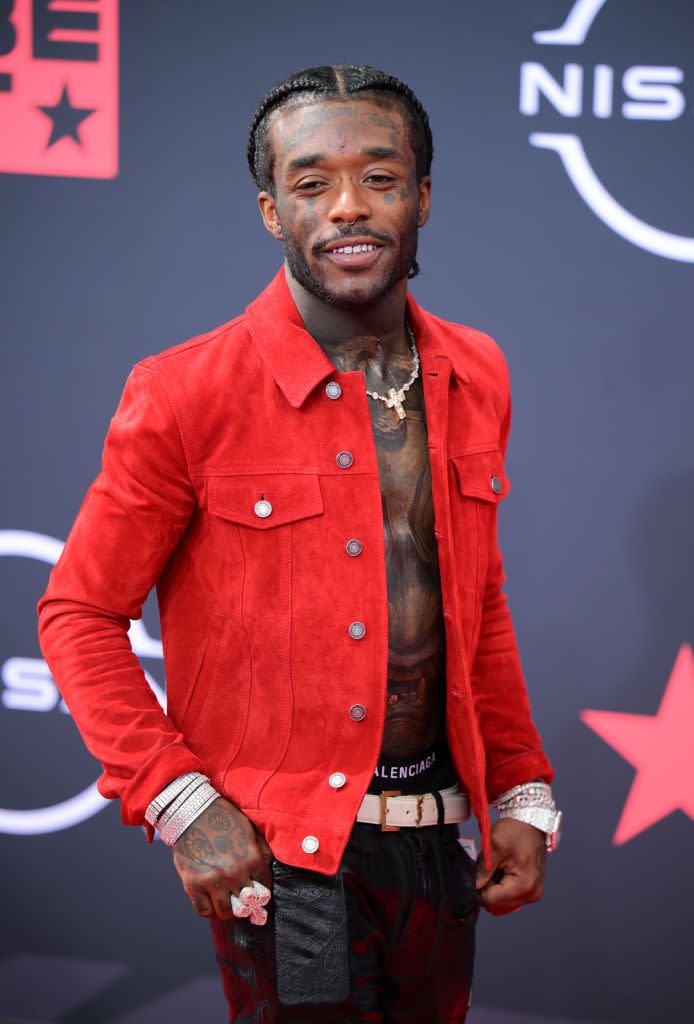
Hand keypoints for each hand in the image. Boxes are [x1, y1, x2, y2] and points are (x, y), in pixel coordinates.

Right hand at [171, 796, 274, 919]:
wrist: (191, 812)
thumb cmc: (222, 819)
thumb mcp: (248, 829)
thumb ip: (261, 850)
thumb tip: (269, 867)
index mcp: (251, 859)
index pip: (265, 888)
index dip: (261, 890)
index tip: (256, 890)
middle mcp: (234, 873)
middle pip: (246, 905)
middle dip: (246, 902)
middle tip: (241, 898)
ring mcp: (213, 881)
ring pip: (226, 912)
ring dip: (227, 908)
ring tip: (225, 899)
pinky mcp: (193, 885)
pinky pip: (204, 911)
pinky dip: (208, 909)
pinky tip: (210, 899)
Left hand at [475, 818, 544, 915]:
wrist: (530, 822)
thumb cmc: (516, 830)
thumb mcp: (494, 845)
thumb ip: (482, 869)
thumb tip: (473, 887)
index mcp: (524, 885)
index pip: (491, 899)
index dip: (477, 889)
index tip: (474, 875)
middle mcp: (531, 893)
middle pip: (496, 902)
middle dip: (486, 887)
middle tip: (485, 867)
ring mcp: (532, 893)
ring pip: (501, 901)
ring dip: (493, 887)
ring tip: (494, 867)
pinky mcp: (530, 889)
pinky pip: (508, 896)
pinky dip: (500, 886)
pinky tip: (500, 871)